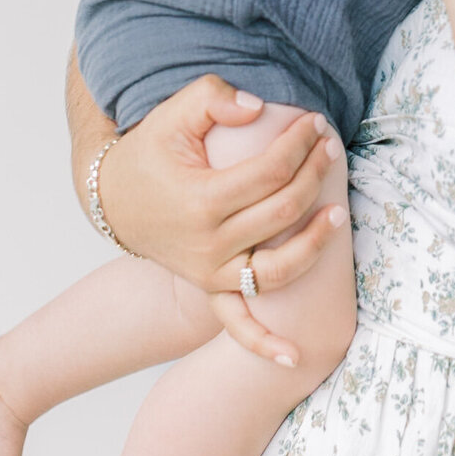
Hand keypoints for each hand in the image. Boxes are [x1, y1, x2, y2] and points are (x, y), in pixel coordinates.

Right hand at [92, 77, 343, 322]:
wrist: (115, 197)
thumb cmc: (153, 150)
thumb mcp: (175, 113)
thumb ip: (214, 99)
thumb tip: (258, 107)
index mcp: (200, 200)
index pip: (269, 173)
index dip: (299, 145)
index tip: (315, 123)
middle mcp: (206, 245)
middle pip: (281, 214)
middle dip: (315, 176)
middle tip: (330, 147)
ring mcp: (209, 272)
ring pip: (276, 272)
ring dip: (314, 246)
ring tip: (338, 213)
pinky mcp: (210, 287)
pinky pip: (238, 323)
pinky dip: (263, 343)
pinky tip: (296, 356)